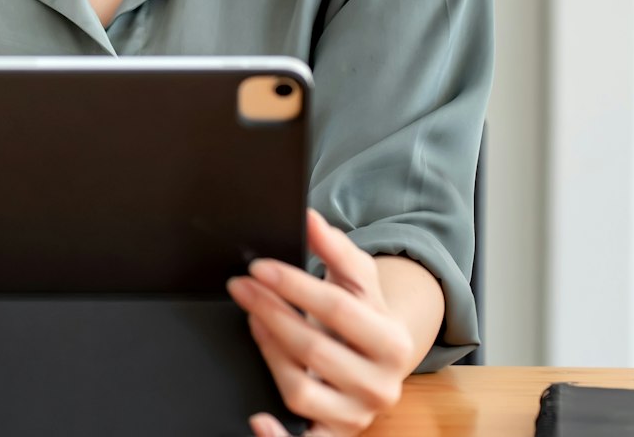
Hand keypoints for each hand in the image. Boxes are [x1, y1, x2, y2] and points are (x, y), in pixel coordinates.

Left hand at [226, 209, 418, 436]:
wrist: (379, 361)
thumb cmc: (363, 316)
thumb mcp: (358, 279)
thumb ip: (335, 247)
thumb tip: (309, 218)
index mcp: (392, 343)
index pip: (338, 309)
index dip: (295, 285)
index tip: (259, 267)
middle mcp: (380, 386)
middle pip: (314, 349)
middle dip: (271, 313)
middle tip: (241, 287)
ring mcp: (357, 416)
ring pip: (300, 391)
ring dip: (269, 353)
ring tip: (252, 322)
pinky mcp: (335, 435)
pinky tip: (258, 420)